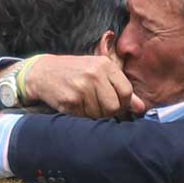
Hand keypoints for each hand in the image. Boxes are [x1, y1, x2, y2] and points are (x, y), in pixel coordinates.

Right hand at [24, 54, 145, 117]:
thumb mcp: (99, 73)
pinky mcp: (69, 100)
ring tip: (85, 103)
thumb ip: (121, 89)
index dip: (124, 103)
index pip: (126, 91)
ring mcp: (81, 87)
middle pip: (114, 106)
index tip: (116, 103)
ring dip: (94, 114)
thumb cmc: (75, 72)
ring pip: (100, 114)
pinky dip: (82, 115)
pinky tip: (75, 105)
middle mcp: (94, 74)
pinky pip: (85, 117)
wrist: (42, 72)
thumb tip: (141, 108)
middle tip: (99, 106)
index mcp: (104, 65)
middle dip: (109, 111)